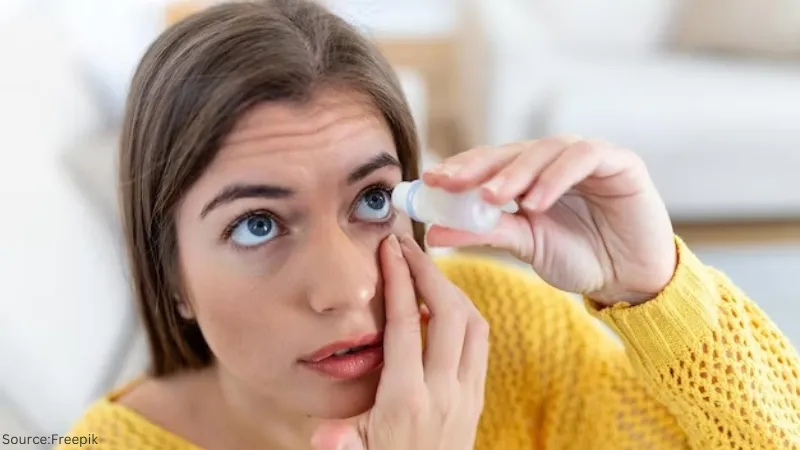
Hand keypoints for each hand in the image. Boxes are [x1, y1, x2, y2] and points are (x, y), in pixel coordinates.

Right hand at [311, 234, 488, 449]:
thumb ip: (340, 444)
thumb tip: (322, 437)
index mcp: (406, 400)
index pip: (407, 325)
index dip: (399, 281)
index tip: (390, 250)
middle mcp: (444, 392)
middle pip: (450, 313)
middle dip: (430, 272)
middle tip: (408, 248)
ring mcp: (467, 394)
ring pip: (474, 323)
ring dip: (452, 289)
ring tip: (426, 271)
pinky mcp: (477, 397)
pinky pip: (480, 342)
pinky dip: (465, 313)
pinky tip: (443, 306)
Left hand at [423, 136, 676, 305]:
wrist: (632, 279)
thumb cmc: (580, 258)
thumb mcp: (525, 245)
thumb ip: (483, 233)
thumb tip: (433, 232)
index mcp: (529, 176)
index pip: (488, 162)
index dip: (458, 169)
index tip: (429, 182)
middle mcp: (554, 160)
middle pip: (509, 150)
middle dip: (477, 166)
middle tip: (450, 183)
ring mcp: (586, 156)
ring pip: (543, 150)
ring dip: (515, 173)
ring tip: (492, 198)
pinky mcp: (619, 161)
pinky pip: (583, 158)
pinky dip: (555, 178)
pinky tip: (535, 202)